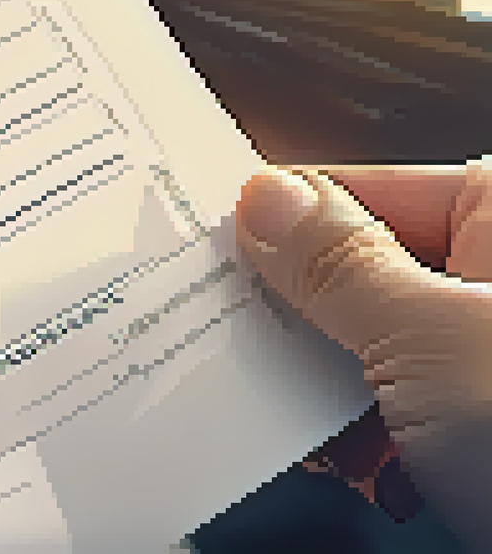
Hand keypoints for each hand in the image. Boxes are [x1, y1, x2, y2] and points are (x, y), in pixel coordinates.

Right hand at [234, 162, 491, 544]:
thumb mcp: (430, 340)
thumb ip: (337, 264)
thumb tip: (266, 200)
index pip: (355, 190)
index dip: (273, 223)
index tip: (197, 252)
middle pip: (353, 271)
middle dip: (297, 324)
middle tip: (240, 352)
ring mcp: (486, 352)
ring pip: (363, 348)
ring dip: (324, 395)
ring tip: (326, 435)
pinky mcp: (479, 423)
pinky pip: (392, 406)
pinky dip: (363, 440)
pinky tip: (362, 470)